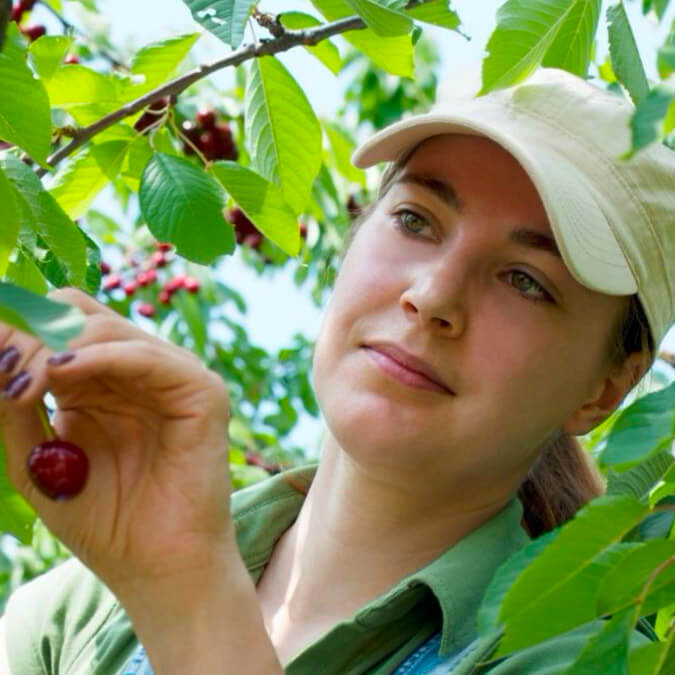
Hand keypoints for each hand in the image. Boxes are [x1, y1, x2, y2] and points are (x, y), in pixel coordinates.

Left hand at [0, 287, 235, 597]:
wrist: (157, 567)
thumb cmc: (103, 522)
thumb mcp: (36, 460)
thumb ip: (15, 405)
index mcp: (102, 382)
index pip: (59, 326)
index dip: (18, 329)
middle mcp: (137, 372)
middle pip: (79, 314)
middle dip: (31, 335)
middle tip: (5, 371)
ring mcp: (172, 377)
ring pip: (107, 329)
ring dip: (55, 347)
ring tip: (25, 386)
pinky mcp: (202, 391)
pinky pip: (148, 356)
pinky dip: (101, 356)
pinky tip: (64, 373)